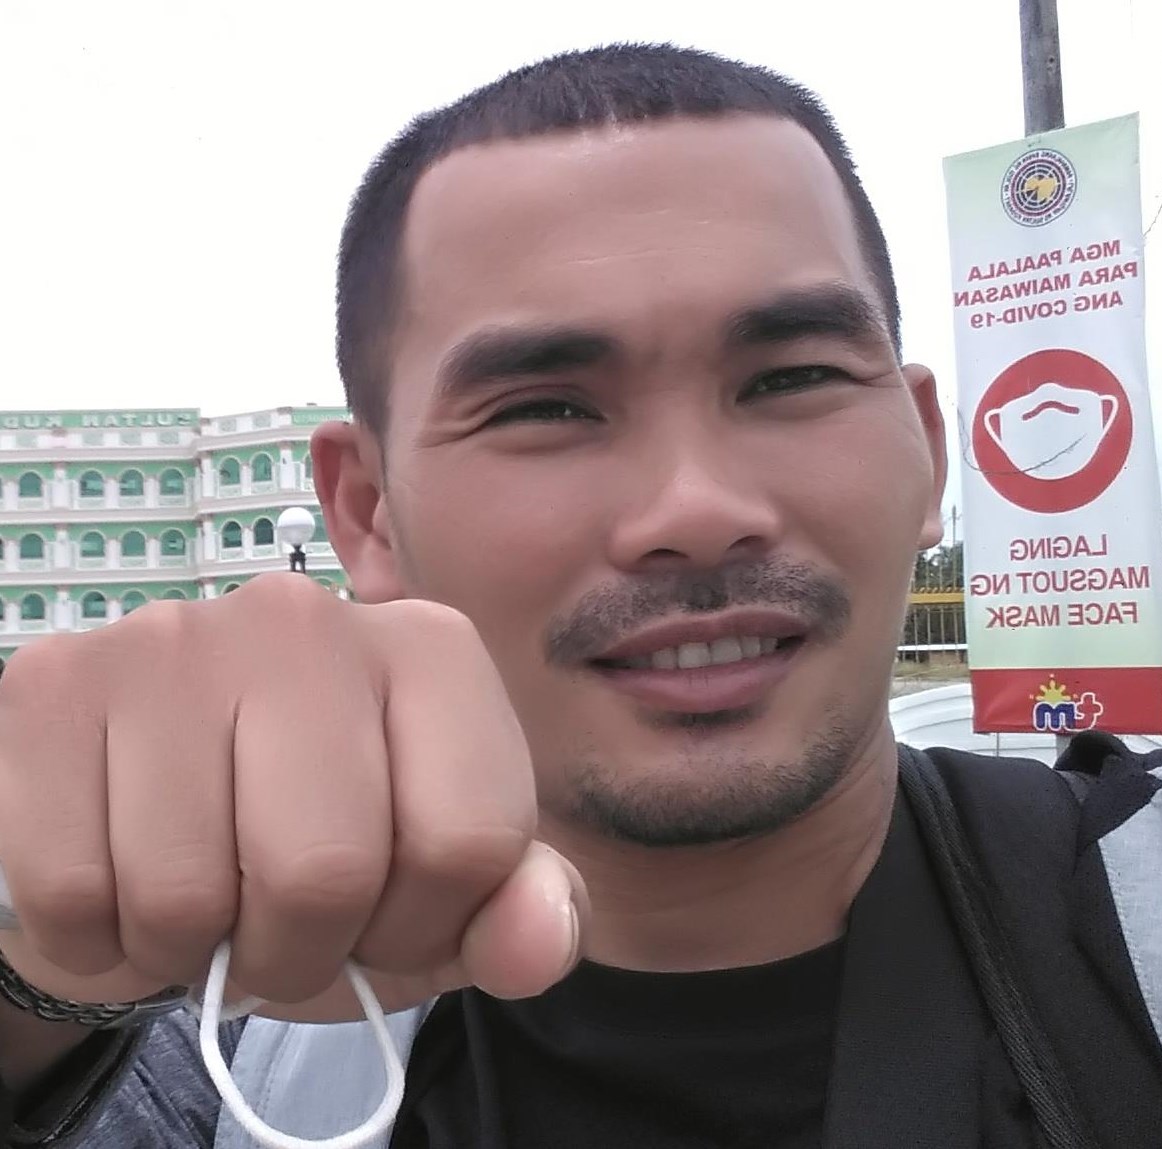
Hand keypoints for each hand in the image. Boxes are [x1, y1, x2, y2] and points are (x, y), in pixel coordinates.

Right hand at [0, 574, 584, 1022]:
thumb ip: (521, 913)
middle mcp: (309, 616)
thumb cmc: (330, 847)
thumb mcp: (446, 889)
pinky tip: (124, 876)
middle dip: (302, 951)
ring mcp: (177, 635)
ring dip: (193, 950)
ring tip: (207, 898)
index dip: (425, 925)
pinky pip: (71, 887)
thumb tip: (539, 939)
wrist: (168, 811)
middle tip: (281, 924)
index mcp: (434, 649)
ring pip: (187, 892)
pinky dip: (96, 933)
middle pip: (326, 870)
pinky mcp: (57, 681)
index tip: (388, 916)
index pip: (468, 842)